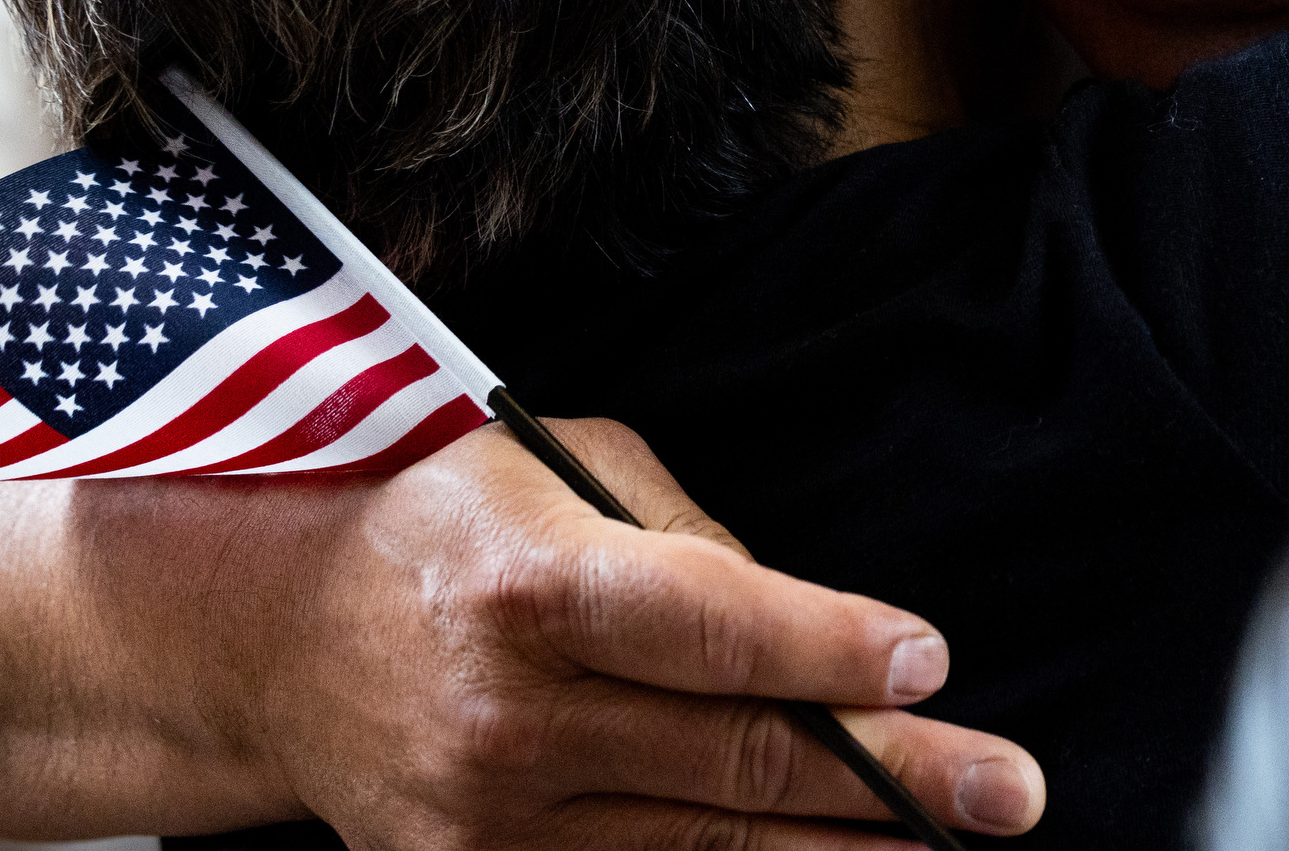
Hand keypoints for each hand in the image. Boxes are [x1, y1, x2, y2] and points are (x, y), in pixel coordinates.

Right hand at [248, 417, 1045, 846]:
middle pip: (733, 761)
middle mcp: (510, 717)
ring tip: (949, 844)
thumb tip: (812, 632)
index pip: (714, 628)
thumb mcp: (563, 475)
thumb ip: (690, 545)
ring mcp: (489, 823)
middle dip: (891, 777)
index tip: (928, 661)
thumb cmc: (449, 528)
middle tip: (1009, 789)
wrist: (279, 644)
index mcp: (536, 588)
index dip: (830, 651)